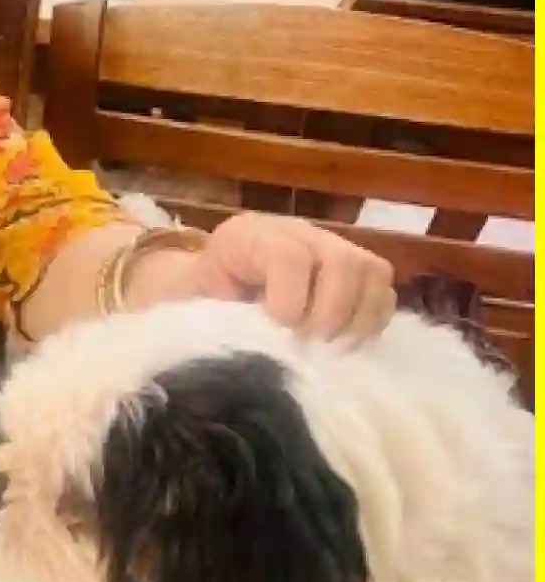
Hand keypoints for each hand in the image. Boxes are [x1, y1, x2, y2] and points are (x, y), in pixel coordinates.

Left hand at [127, 213, 395, 343]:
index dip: (290, 298)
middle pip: (341, 261)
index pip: (288, 255)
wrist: (210, 286)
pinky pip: (384, 289)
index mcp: (248, 236)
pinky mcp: (354, 268)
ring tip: (330, 349)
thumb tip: (258, 349)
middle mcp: (297, 232)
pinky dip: (371, 321)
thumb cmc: (201, 300)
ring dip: (356, 320)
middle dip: (330, 314)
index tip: (280, 330)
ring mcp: (331, 246)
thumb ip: (224, 321)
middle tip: (311, 348)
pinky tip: (345, 344)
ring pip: (372, 271)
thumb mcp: (198, 306)